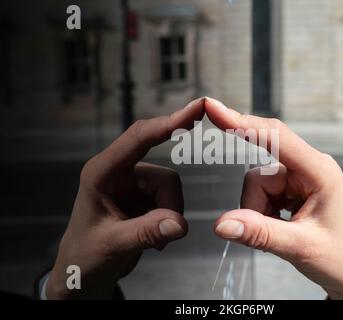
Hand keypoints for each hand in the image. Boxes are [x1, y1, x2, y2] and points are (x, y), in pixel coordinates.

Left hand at [46, 98, 204, 298]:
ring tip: (152, 240)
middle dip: (169, 205)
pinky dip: (170, 222)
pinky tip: (154, 238)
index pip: (139, 138)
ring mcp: (134, 184)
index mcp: (102, 172)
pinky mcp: (145, 197)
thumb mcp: (112, 245)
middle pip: (166, 177)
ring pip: (172, 191)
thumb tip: (180, 224)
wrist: (82, 273)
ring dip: (169, 217)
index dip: (169, 122)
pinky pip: (172, 202)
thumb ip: (145, 232)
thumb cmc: (84, 255)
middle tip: (162, 235)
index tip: (196, 108)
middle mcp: (120, 172)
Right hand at [205, 98, 342, 299]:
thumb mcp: (300, 247)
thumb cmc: (342, 258)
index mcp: (319, 171)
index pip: (276, 137)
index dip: (242, 122)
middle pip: (258, 176)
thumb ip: (259, 233)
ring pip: (256, 187)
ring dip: (259, 213)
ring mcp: (299, 178)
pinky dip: (262, 214)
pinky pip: (260, 195)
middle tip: (275, 233)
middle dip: (255, 207)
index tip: (215, 109)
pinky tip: (282, 227)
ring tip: (282, 233)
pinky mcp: (291, 189)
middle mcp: (308, 168)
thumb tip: (222, 223)